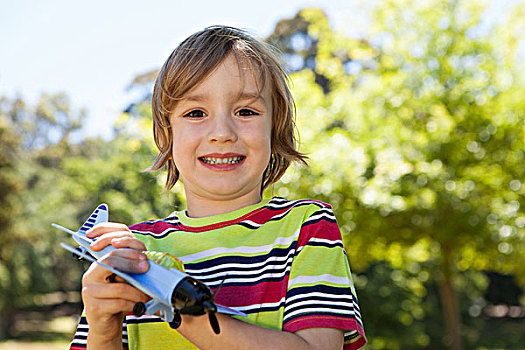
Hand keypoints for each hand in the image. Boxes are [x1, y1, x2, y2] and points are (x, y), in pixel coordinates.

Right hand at [81, 223, 149, 347]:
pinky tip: (139, 307)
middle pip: (111, 262)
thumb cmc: (117, 299)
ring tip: (146, 296)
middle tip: (146, 269)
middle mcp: (90, 277)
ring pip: (119, 287)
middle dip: (132, 264)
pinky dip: (133, 304)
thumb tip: (145, 261)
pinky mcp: (94, 308)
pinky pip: (119, 303)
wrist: (105, 325)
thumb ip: (128, 270)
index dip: (128, 250)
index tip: (144, 256)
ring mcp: (89, 293)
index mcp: (97, 266)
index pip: (111, 252)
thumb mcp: (122, 281)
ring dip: (137, 292)